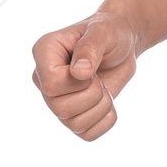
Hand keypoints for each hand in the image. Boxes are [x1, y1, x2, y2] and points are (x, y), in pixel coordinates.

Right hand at [31, 10, 138, 140]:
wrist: (123, 45)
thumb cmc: (110, 32)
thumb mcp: (103, 32)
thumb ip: (90, 48)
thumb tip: (79, 73)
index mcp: (44, 53)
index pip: (51, 85)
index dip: (77, 82)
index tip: (89, 67)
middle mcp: (44, 79)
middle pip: (61, 109)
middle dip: (92, 95)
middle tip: (99, 78)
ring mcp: (56, 100)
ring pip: (75, 125)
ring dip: (101, 107)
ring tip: (103, 87)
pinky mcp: (73, 116)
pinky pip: (87, 134)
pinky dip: (105, 121)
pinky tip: (106, 103)